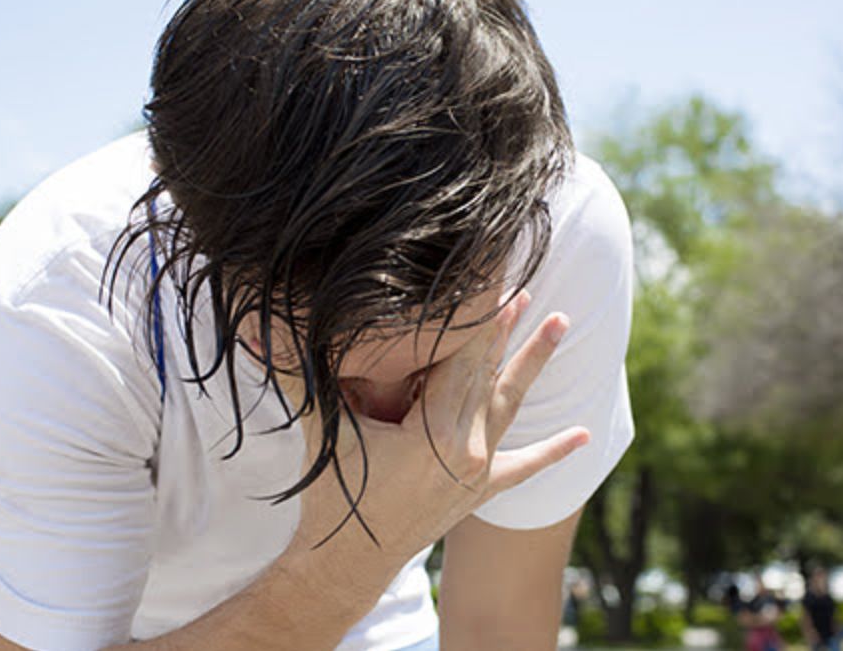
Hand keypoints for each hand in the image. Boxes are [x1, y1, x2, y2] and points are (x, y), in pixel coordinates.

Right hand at [289, 291, 590, 560]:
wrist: (346, 564)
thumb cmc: (333, 498)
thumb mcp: (323, 433)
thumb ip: (299, 379)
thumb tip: (258, 335)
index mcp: (433, 434)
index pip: (459, 359)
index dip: (474, 316)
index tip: (491, 277)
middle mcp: (465, 451)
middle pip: (486, 373)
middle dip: (505, 326)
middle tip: (525, 282)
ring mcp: (476, 471)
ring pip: (509, 405)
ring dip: (532, 364)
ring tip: (560, 322)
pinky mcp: (478, 491)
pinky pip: (522, 468)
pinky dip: (552, 452)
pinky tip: (583, 436)